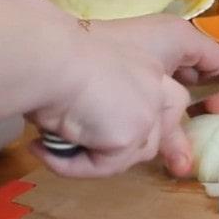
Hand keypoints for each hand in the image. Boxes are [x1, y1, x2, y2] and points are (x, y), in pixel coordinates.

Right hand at [26, 15, 218, 177]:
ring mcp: (149, 112)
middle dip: (171, 146)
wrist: (47, 55)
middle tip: (173, 166)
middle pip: (168, 123)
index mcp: (145, 61)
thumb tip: (80, 126)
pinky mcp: (133, 135)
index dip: (164, 114)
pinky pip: (104, 166)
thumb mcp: (83, 70)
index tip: (155, 128)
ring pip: (135, 152)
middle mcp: (157, 85)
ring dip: (99, 156)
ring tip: (55, 144)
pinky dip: (73, 165)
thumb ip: (99, 96)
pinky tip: (45, 150)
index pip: (171, 93)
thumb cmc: (50, 53)